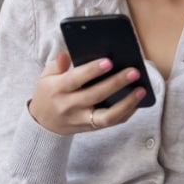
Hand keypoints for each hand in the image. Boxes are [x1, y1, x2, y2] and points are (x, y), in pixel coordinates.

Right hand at [27, 52, 146, 134]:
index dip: (92, 71)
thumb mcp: (45, 76)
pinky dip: (125, 113)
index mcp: (57, 89)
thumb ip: (57, 65)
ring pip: (106, 116)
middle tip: (134, 72)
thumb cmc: (48, 93)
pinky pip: (110, 123)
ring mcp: (80, 119)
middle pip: (95, 96)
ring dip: (126, 104)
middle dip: (116, 83)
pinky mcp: (90, 128)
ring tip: (141, 90)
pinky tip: (136, 102)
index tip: (109, 61)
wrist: (42, 122)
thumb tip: (65, 55)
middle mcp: (69, 106)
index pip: (75, 79)